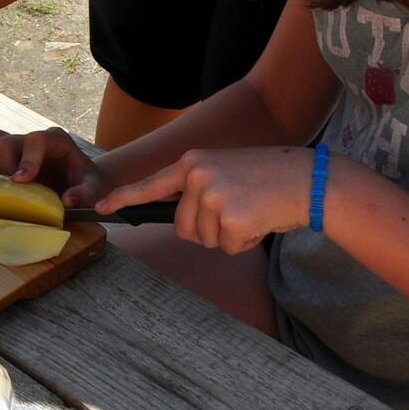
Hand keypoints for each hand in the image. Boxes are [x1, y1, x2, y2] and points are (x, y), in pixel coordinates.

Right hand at [0, 127, 110, 207]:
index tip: (21, 181)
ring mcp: (18, 144)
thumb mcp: (94, 189)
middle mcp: (34, 139)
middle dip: (5, 168)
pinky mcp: (6, 153)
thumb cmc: (87, 183)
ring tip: (3, 184)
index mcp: (56, 140)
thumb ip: (85, 194)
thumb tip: (67, 201)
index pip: (36, 140)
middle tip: (14, 191)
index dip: (27, 160)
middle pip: (5, 141)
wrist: (81, 182)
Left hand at [100, 147, 317, 253]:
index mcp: (193, 163)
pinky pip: (227, 246)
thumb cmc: (269, 178)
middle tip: (237, 209)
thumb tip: (181, 219)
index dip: (124, 198)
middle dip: (207, 229)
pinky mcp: (229, 218)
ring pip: (205, 239)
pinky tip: (260, 220)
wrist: (308, 179)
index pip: (151, 184)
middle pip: (183, 227)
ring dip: (228, 235)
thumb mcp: (225, 170)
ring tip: (251, 210)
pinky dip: (244, 241)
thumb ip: (199, 188)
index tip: (100, 209)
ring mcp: (211, 197)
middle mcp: (196, 177)